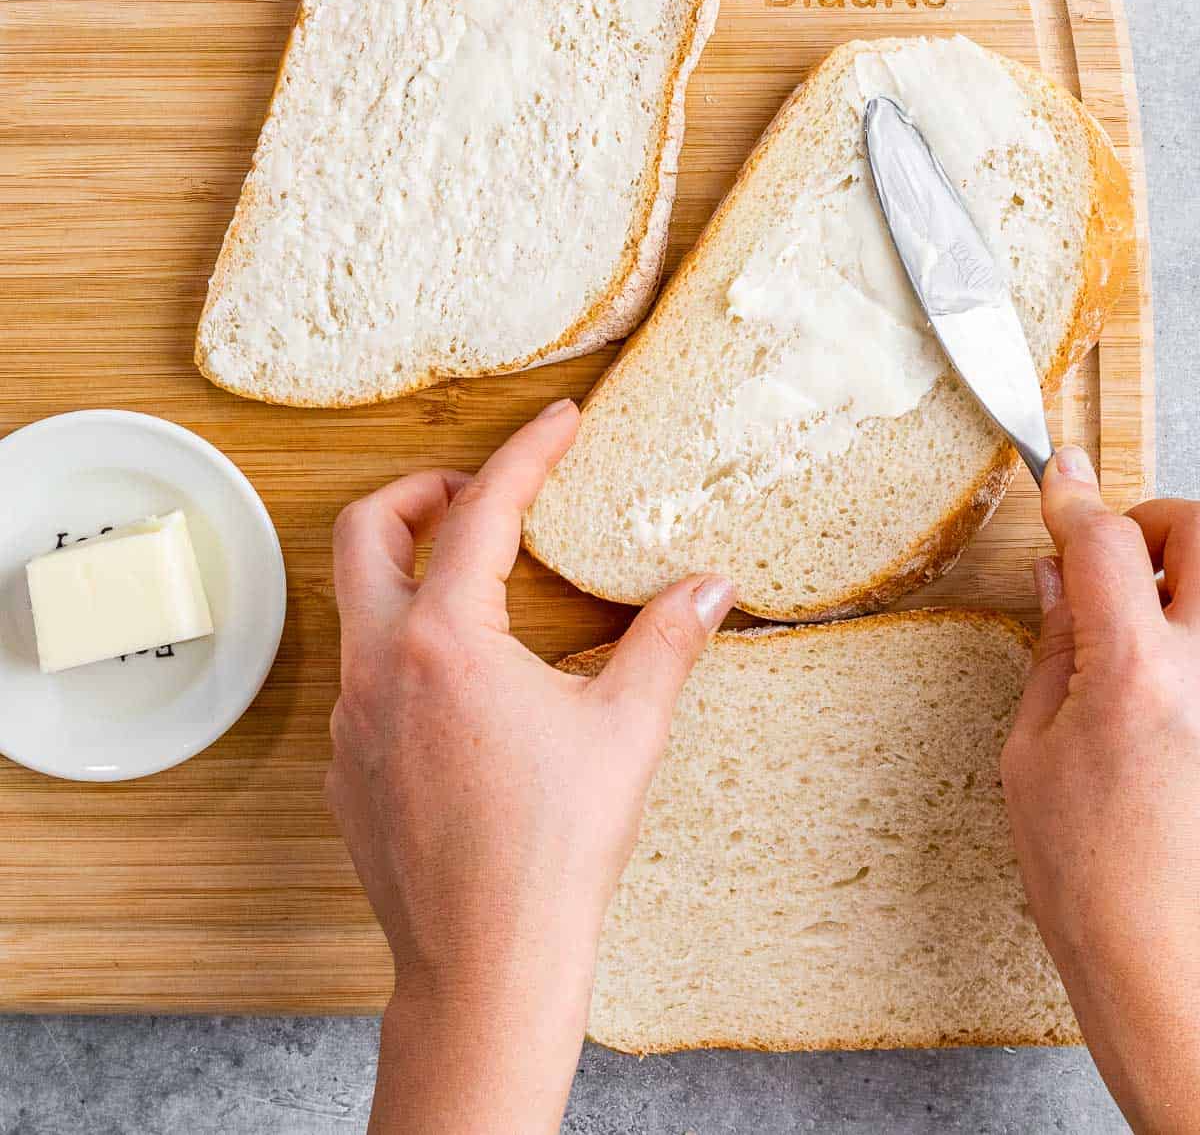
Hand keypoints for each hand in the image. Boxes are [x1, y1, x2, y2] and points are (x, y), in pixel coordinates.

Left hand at [326, 399, 735, 1134]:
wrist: (486, 962)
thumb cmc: (557, 847)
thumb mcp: (626, 730)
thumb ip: (667, 642)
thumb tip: (713, 586)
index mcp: (446, 639)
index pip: (480, 512)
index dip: (525, 454)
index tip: (559, 421)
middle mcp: (380, 666)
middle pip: (367, 532)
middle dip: (419, 492)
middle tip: (479, 492)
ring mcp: (351, 720)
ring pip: (357, 607)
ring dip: (408, 572)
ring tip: (478, 584)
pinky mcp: (346, 769)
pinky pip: (362, 678)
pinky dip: (403, 650)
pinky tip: (461, 688)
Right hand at [1002, 445, 1199, 1134]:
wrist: (1165, 961)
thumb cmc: (1087, 874)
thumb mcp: (1034, 752)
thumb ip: (1057, 650)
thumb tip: (1061, 578)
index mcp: (1135, 675)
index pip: (1106, 541)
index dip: (1074, 497)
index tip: (1059, 476)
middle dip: (1157, 521)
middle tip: (1118, 554)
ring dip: (1187, 573)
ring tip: (1146, 615)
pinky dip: (1194, 631)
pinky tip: (1167, 671)